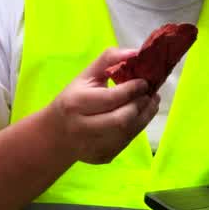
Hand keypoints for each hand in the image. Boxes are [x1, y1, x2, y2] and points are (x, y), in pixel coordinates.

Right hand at [48, 47, 160, 163]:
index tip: (145, 82)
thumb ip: (109, 59)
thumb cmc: (73, 99)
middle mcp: (83, 128)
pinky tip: (139, 116)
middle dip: (141, 105)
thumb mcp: (85, 76)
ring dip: (145, 117)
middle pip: (122, 119)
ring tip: (151, 103)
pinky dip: (137, 128)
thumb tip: (136, 52)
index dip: (132, 89)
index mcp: (76, 104)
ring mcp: (93, 146)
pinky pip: (127, 142)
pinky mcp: (103, 157)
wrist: (57, 134)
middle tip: (152, 94)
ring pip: (128, 133)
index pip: (111, 98)